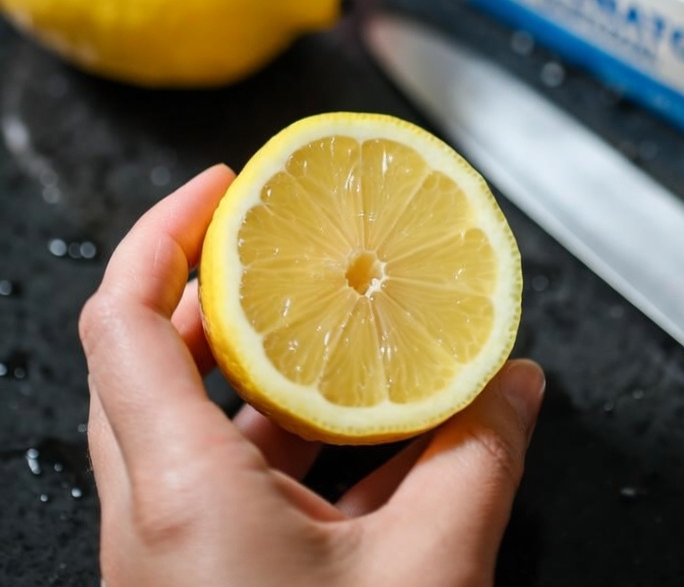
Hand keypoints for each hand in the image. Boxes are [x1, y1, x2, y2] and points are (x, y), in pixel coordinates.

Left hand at [79, 166, 544, 586]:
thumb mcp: (430, 575)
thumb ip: (478, 460)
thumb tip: (514, 383)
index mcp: (177, 498)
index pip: (121, 318)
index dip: (163, 230)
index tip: (224, 184)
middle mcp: (150, 523)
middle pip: (145, 360)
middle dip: (212, 290)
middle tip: (277, 243)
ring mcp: (171, 562)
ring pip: (191, 427)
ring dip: (262, 374)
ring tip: (339, 329)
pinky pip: (229, 488)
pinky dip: (292, 447)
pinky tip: (373, 440)